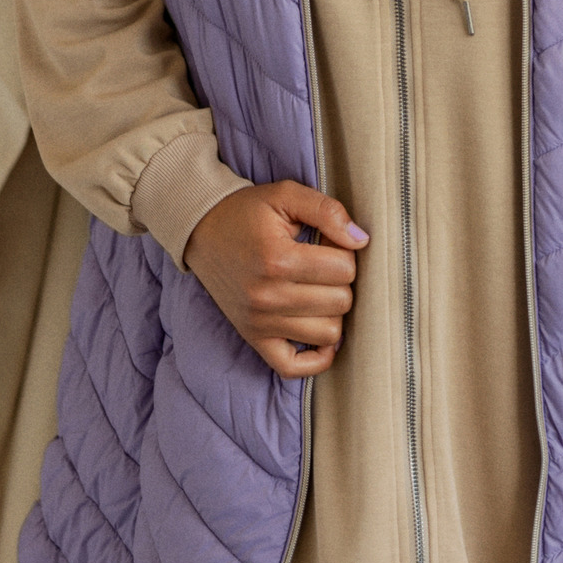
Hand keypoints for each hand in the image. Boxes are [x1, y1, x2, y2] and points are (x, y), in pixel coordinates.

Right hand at [183, 179, 368, 379]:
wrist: (201, 230)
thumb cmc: (246, 212)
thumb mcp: (285, 195)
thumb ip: (327, 210)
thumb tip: (361, 240)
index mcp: (277, 259)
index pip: (344, 268)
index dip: (344, 252)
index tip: (328, 243)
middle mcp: (267, 296)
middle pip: (341, 302)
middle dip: (340, 280)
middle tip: (322, 265)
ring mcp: (259, 322)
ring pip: (329, 334)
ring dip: (332, 311)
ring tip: (317, 290)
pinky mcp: (254, 338)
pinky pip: (294, 367)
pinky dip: (315, 356)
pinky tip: (317, 329)